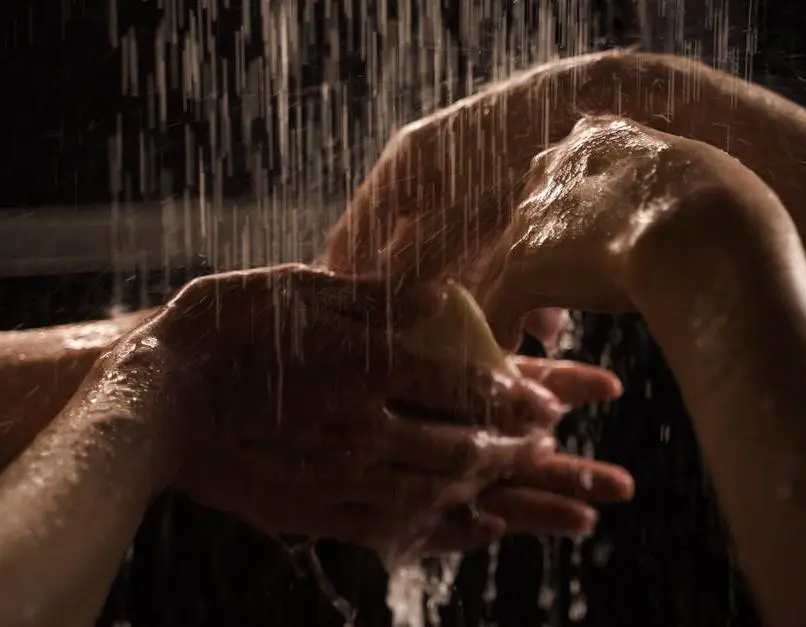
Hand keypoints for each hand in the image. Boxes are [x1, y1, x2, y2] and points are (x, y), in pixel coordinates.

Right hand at [145, 264, 631, 557]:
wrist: (152, 402)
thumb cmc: (227, 328)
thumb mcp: (301, 290)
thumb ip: (378, 297)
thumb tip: (447, 293)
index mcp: (364, 364)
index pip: (464, 384)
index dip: (519, 394)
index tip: (556, 402)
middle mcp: (361, 426)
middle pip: (462, 445)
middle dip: (521, 449)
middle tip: (557, 447)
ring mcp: (339, 476)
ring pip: (438, 492)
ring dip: (499, 493)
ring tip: (538, 491)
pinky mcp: (317, 511)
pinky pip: (395, 530)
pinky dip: (447, 530)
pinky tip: (480, 529)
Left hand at [476, 115, 724, 347]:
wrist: (706, 227)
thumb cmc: (730, 212)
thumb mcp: (705, 188)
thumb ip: (685, 201)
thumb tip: (718, 224)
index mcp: (604, 140)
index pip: (575, 182)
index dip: (585, 225)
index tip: (601, 255)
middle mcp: (558, 167)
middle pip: (535, 219)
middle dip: (549, 262)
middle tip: (566, 300)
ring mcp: (536, 214)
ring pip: (509, 261)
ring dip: (525, 299)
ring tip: (545, 334)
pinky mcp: (524, 262)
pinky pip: (498, 305)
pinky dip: (505, 332)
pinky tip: (517, 354)